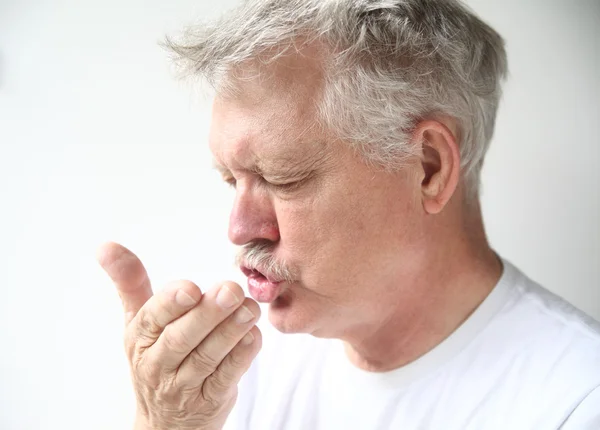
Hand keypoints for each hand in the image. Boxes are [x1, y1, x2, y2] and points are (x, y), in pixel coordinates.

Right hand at [96, 242, 261, 429]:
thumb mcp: (138, 321)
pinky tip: (254, 334)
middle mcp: (157, 364)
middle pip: (181, 338)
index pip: (151, 318)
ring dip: (231, 331)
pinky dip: (242, 356)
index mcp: (140, 338)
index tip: (191, 288)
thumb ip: (130, 282)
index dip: (170, 303)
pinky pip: (226, 378)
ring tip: (249, 308)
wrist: (165, 421)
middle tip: (231, 290)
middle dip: (207, 314)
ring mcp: (183, 386)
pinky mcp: (209, 401)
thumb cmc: (156, 356)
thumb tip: (105, 245)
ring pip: (207, 357)